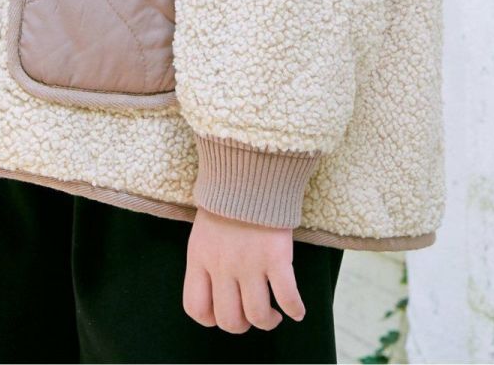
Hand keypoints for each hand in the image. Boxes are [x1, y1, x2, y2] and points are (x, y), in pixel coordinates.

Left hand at [182, 205, 305, 332]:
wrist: (249, 168)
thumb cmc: (226, 199)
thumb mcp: (203, 231)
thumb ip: (207, 260)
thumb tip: (215, 288)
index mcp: (199, 258)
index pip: (196, 308)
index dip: (211, 319)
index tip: (224, 312)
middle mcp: (222, 266)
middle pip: (229, 319)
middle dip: (242, 325)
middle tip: (252, 314)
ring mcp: (250, 263)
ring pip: (257, 315)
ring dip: (267, 321)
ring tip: (274, 314)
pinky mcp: (276, 257)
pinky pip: (287, 297)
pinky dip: (295, 309)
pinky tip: (297, 310)